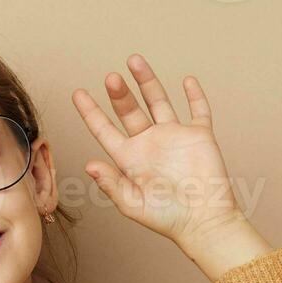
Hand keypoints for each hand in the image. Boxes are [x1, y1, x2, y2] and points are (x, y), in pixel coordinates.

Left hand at [72, 54, 246, 251]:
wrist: (204, 221)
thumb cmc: (168, 219)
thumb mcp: (133, 204)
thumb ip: (111, 184)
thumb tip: (88, 165)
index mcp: (130, 159)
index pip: (105, 130)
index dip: (91, 112)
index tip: (77, 93)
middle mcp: (150, 144)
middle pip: (130, 111)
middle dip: (119, 93)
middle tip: (110, 77)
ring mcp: (174, 137)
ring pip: (158, 101)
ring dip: (147, 81)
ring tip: (134, 60)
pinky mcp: (199, 136)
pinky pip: (198, 110)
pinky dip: (194, 95)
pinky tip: (187, 80)